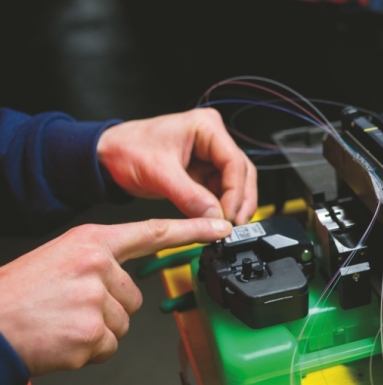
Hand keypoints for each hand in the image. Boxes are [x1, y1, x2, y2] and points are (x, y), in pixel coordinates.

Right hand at [0, 218, 231, 375]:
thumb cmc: (18, 294)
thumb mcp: (60, 257)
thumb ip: (99, 261)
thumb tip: (124, 278)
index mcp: (91, 241)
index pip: (153, 232)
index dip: (191, 230)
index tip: (220, 228)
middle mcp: (98, 265)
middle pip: (134, 295)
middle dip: (109, 307)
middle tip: (70, 307)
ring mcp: (96, 299)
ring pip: (123, 322)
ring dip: (98, 329)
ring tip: (63, 321)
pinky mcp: (91, 332)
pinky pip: (109, 346)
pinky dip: (88, 350)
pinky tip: (62, 339)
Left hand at [97, 108, 256, 224]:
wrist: (106, 157)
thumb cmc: (126, 149)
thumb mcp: (158, 173)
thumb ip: (190, 196)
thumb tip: (215, 218)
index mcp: (206, 127)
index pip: (234, 162)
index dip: (235, 192)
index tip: (229, 216)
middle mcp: (212, 139)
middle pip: (241, 173)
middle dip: (239, 201)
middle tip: (234, 225)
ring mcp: (209, 155)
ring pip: (235, 184)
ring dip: (232, 206)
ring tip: (226, 226)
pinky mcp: (203, 172)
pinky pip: (220, 192)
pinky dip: (220, 208)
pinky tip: (216, 221)